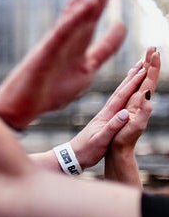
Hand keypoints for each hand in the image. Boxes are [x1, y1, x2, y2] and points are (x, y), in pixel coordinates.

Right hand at [0, 0, 133, 129]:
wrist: (21, 108)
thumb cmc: (49, 90)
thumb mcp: (87, 68)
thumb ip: (105, 48)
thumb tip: (122, 26)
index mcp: (80, 34)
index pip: (101, 0)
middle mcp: (69, 31)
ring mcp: (56, 40)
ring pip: (79, 6)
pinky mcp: (46, 53)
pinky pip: (63, 32)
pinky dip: (77, 15)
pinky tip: (92, 0)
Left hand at [68, 50, 151, 167]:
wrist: (71, 157)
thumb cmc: (85, 151)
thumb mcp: (100, 140)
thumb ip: (112, 127)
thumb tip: (125, 113)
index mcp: (106, 115)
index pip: (122, 95)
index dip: (134, 82)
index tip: (145, 68)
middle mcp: (105, 112)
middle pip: (121, 89)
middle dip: (133, 75)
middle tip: (144, 60)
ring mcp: (104, 115)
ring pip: (119, 94)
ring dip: (129, 80)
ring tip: (137, 68)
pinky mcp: (103, 119)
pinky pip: (116, 102)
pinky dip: (123, 92)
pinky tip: (124, 91)